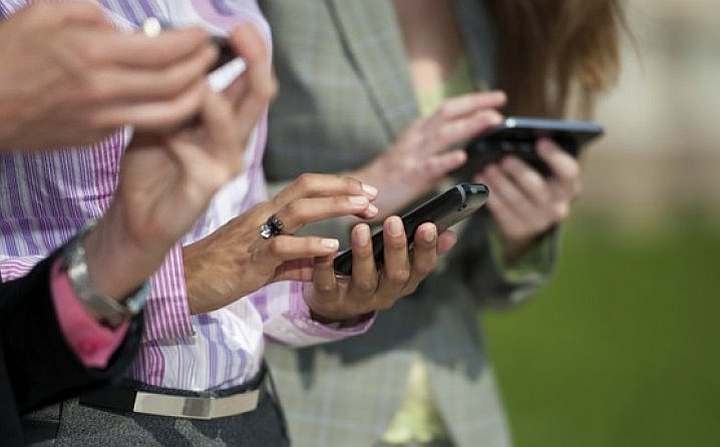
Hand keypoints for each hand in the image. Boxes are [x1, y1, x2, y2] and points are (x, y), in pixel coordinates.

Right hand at [0, 2, 217, 149]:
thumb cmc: (6, 54)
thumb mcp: (43, 12)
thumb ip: (90, 12)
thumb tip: (122, 25)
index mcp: (91, 52)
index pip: (161, 49)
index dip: (191, 42)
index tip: (202, 35)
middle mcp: (104, 88)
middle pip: (174, 83)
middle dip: (201, 68)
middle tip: (211, 56)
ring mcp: (103, 118)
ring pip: (168, 112)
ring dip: (194, 96)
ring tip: (203, 81)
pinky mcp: (98, 137)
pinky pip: (141, 122)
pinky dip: (165, 111)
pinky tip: (171, 98)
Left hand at [83, 24, 274, 300]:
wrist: (136, 214)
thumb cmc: (150, 164)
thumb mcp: (159, 114)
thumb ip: (172, 88)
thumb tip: (173, 44)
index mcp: (225, 119)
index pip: (249, 80)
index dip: (249, 51)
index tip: (237, 25)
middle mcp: (234, 138)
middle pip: (258, 95)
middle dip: (254, 60)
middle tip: (242, 31)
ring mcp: (226, 162)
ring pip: (237, 122)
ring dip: (217, 96)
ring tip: (197, 77)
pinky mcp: (210, 184)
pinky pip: (207, 154)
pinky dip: (185, 138)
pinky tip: (169, 132)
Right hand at [183, 174, 380, 314]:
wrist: (181, 285)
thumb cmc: (219, 271)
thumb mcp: (264, 264)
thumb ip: (294, 262)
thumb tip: (322, 264)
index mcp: (266, 214)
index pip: (305, 187)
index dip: (337, 186)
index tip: (365, 193)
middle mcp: (262, 216)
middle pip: (306, 188)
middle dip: (344, 189)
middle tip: (374, 197)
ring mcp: (255, 235)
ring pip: (299, 210)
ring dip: (334, 207)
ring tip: (363, 210)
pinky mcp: (249, 259)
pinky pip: (282, 247)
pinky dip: (310, 245)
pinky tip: (332, 246)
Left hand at [304, 218, 456, 322]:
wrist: (336, 304)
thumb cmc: (372, 274)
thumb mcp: (400, 265)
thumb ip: (422, 249)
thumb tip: (451, 234)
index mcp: (405, 282)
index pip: (423, 267)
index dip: (427, 248)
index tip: (428, 225)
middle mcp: (385, 294)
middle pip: (396, 275)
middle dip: (396, 248)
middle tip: (394, 220)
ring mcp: (358, 298)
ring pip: (364, 280)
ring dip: (363, 254)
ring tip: (359, 228)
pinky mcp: (330, 299)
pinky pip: (328, 285)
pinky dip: (326, 267)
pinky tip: (326, 250)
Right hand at [353, 91, 505, 216]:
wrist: (360, 192)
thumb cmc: (389, 177)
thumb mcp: (413, 154)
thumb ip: (435, 147)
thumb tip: (463, 146)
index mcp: (418, 131)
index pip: (448, 109)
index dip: (473, 101)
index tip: (497, 98)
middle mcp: (416, 138)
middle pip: (448, 113)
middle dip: (476, 104)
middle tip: (501, 101)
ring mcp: (412, 156)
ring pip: (444, 134)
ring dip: (470, 125)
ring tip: (492, 119)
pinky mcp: (409, 176)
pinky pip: (429, 167)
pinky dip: (446, 160)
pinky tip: (461, 157)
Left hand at [474, 138, 581, 261]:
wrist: (529, 217)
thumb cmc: (536, 180)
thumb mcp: (543, 170)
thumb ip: (537, 155)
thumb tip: (520, 136)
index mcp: (569, 186)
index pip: (569, 171)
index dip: (555, 156)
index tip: (540, 141)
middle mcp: (559, 206)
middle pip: (538, 188)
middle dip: (520, 171)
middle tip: (504, 158)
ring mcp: (539, 221)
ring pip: (517, 200)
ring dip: (500, 182)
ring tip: (487, 168)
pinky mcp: (519, 229)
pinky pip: (502, 212)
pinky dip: (490, 195)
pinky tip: (481, 182)